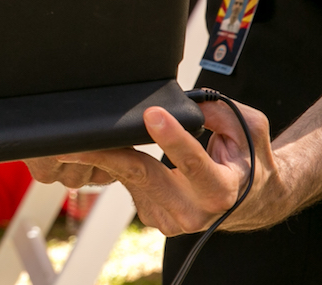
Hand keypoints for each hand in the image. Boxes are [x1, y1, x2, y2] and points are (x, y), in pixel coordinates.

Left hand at [33, 98, 281, 236]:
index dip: (173, 138)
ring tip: (71, 142)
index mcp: (221, 190)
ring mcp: (170, 219)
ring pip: (130, 179)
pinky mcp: (152, 216)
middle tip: (74, 141)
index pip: (194, 163)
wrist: (250, 201)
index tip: (152, 115)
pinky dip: (114, 165)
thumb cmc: (247, 160)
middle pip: (144, 176)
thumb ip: (223, 112)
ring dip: (102, 158)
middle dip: (109, 155)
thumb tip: (188, 102)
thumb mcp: (249, 129)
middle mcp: (194, 211)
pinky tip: (100, 151)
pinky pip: (128, 184)